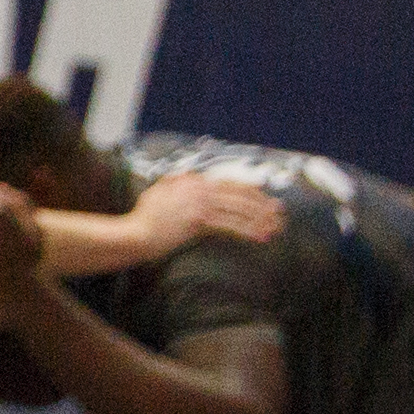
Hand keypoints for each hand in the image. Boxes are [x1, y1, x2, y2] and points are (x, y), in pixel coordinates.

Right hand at [124, 168, 285, 249]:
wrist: (134, 234)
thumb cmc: (142, 218)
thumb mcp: (157, 193)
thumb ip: (171, 182)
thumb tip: (179, 176)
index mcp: (193, 182)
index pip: (230, 183)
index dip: (251, 191)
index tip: (265, 198)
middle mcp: (199, 189)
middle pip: (239, 195)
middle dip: (262, 205)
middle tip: (279, 213)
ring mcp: (199, 203)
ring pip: (238, 210)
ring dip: (260, 220)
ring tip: (275, 228)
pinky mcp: (198, 220)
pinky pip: (230, 226)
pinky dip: (248, 232)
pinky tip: (260, 237)